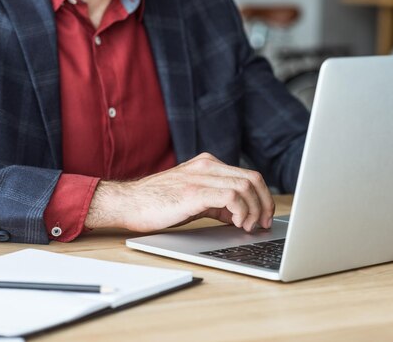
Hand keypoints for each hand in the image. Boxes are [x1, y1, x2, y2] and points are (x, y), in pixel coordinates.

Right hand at [84, 153, 274, 232]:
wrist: (128, 203)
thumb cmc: (156, 203)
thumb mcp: (192, 199)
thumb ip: (216, 203)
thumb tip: (239, 215)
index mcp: (207, 165)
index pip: (248, 175)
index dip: (263, 196)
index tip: (265, 215)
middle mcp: (207, 166)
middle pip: (253, 178)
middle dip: (264, 203)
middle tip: (263, 223)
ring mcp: (200, 176)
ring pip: (245, 186)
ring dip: (254, 210)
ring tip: (247, 226)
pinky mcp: (194, 191)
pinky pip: (231, 195)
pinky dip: (241, 211)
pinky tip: (236, 224)